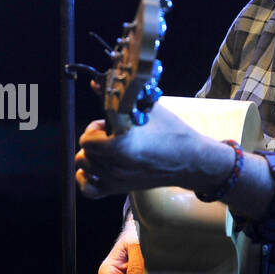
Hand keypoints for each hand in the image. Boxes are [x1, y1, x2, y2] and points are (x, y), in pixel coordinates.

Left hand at [75, 102, 213, 198]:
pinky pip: (89, 190)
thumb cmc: (171, 132)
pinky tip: (97, 169)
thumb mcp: (146, 109)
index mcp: (120, 145)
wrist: (190, 160)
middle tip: (110, 136)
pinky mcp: (119, 189)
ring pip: (84, 167)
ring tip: (109, 150)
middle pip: (84, 152)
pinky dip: (87, 179)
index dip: (96, 128)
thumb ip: (116, 97)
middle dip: (94, 140)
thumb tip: (94, 83)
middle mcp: (115, 165)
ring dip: (92, 156)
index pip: (87, 138)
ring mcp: (116, 180)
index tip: (110, 124)